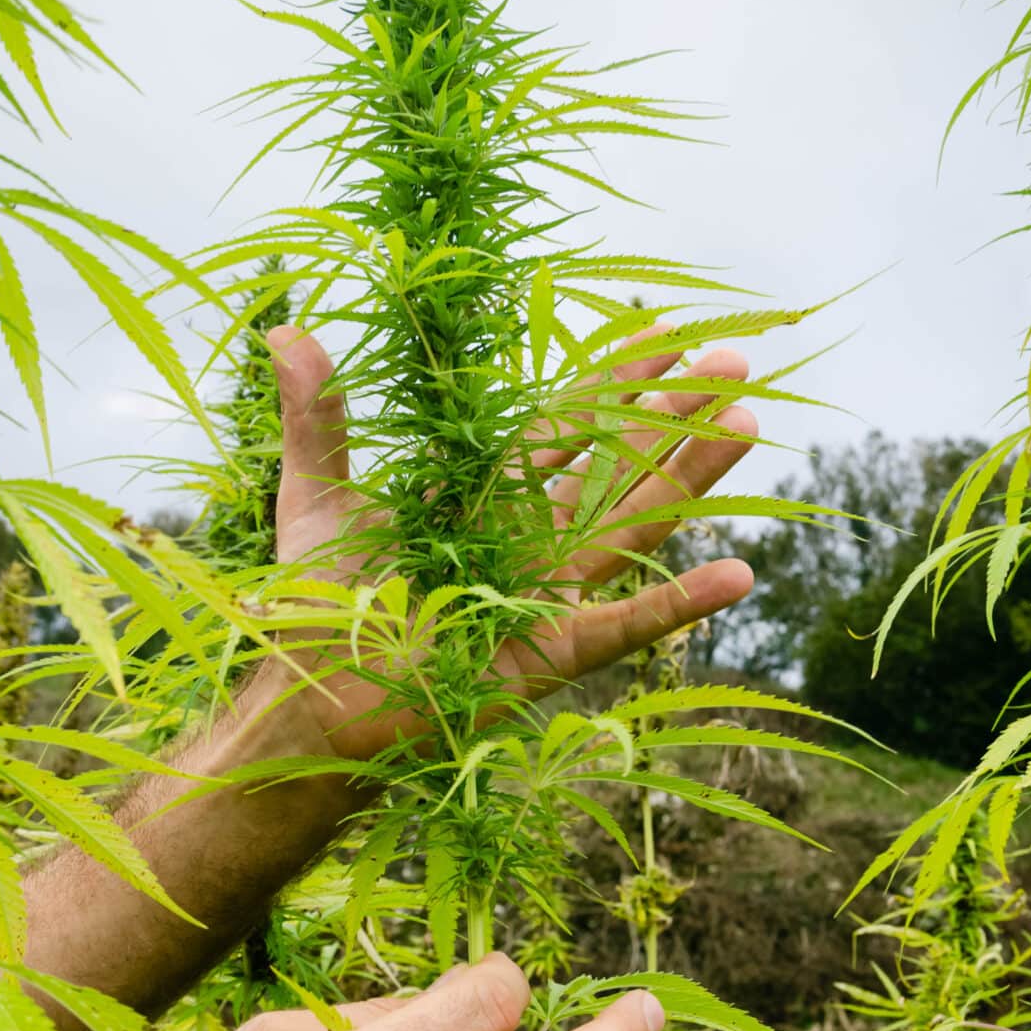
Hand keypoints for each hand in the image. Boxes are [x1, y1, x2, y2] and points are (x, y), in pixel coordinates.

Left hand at [260, 326, 758, 760]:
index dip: (613, 380)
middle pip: (619, 467)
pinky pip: (627, 625)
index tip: (663, 329)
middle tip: (733, 365)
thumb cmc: (315, 607)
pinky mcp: (552, 653)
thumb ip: (318, 418)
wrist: (312, 701)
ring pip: (636, 525)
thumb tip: (284, 329)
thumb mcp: (317, 497)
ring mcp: (550, 596)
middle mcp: (530, 542)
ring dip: (690, 479)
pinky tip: (741, 575)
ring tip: (746, 426)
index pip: (565, 425)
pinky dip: (679, 604)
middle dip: (674, 416)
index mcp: (486, 498)